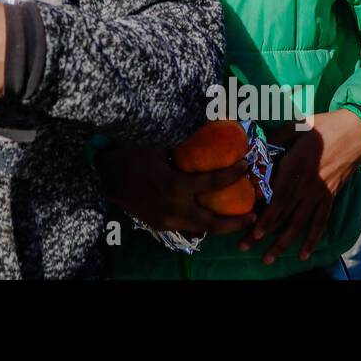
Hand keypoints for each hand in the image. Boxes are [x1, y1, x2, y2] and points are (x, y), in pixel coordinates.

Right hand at [97, 145, 256, 235]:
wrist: (108, 175)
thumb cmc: (134, 156)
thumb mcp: (160, 147)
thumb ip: (183, 147)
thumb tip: (206, 130)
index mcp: (176, 186)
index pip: (212, 183)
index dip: (233, 174)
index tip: (246, 166)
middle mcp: (174, 208)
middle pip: (213, 223)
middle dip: (236, 223)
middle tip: (253, 216)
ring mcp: (166, 220)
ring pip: (199, 230)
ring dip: (218, 227)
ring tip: (233, 221)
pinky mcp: (159, 225)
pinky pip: (184, 228)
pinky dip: (197, 225)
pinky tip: (205, 218)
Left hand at [239, 108, 360, 263]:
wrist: (356, 130)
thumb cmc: (322, 126)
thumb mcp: (295, 126)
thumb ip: (275, 139)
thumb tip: (255, 150)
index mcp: (295, 164)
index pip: (277, 195)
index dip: (264, 214)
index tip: (250, 229)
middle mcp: (306, 183)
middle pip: (283, 213)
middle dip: (263, 233)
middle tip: (245, 247)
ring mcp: (320, 192)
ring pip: (299, 223)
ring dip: (283, 242)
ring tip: (269, 258)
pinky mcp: (330, 197)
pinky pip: (320, 222)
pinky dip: (311, 239)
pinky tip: (302, 255)